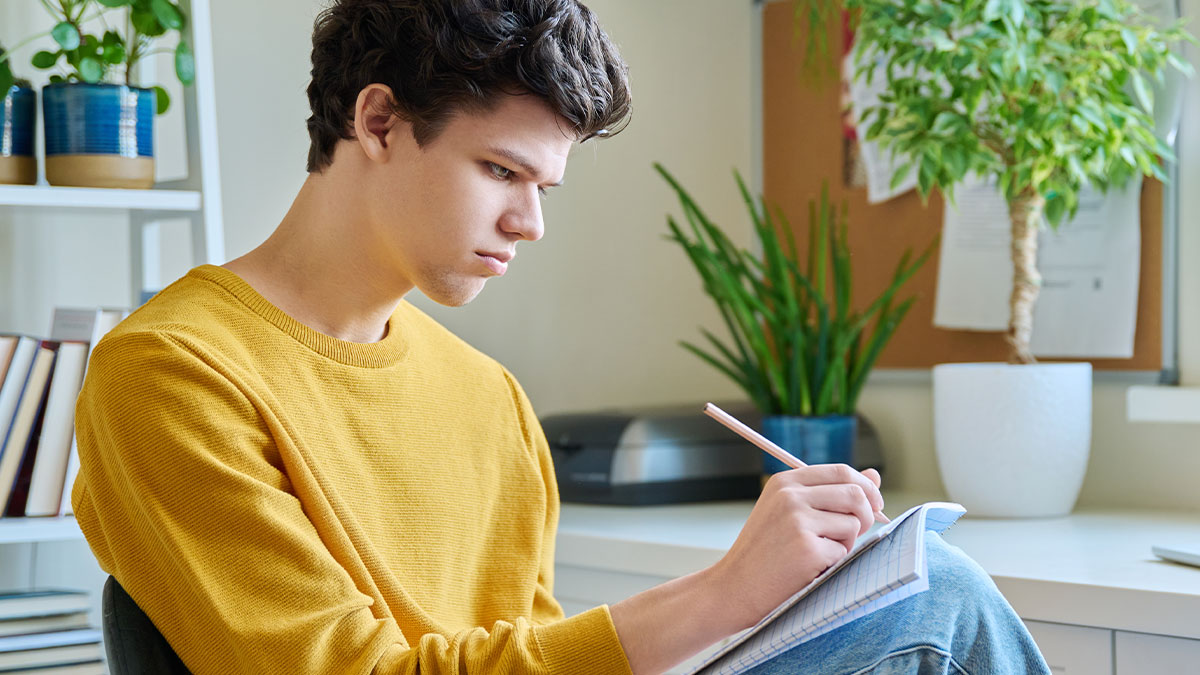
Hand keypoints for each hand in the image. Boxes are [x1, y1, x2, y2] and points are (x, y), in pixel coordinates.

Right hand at [708, 464, 885, 631]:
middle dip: (866, 515)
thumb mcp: (789, 512)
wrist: (734, 587)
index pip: (841, 471)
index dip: (865, 488)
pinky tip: (809, 568)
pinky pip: (844, 551)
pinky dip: (833, 563)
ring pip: (853, 524)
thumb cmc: (764, 552)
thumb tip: (874, 475)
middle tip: (856, 533)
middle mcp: (790, 496)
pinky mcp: (807, 549)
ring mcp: (798, 521)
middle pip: (854, 494)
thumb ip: (830, 492)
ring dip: (846, 542)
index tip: (873, 504)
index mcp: (785, 482)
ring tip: (818, 553)